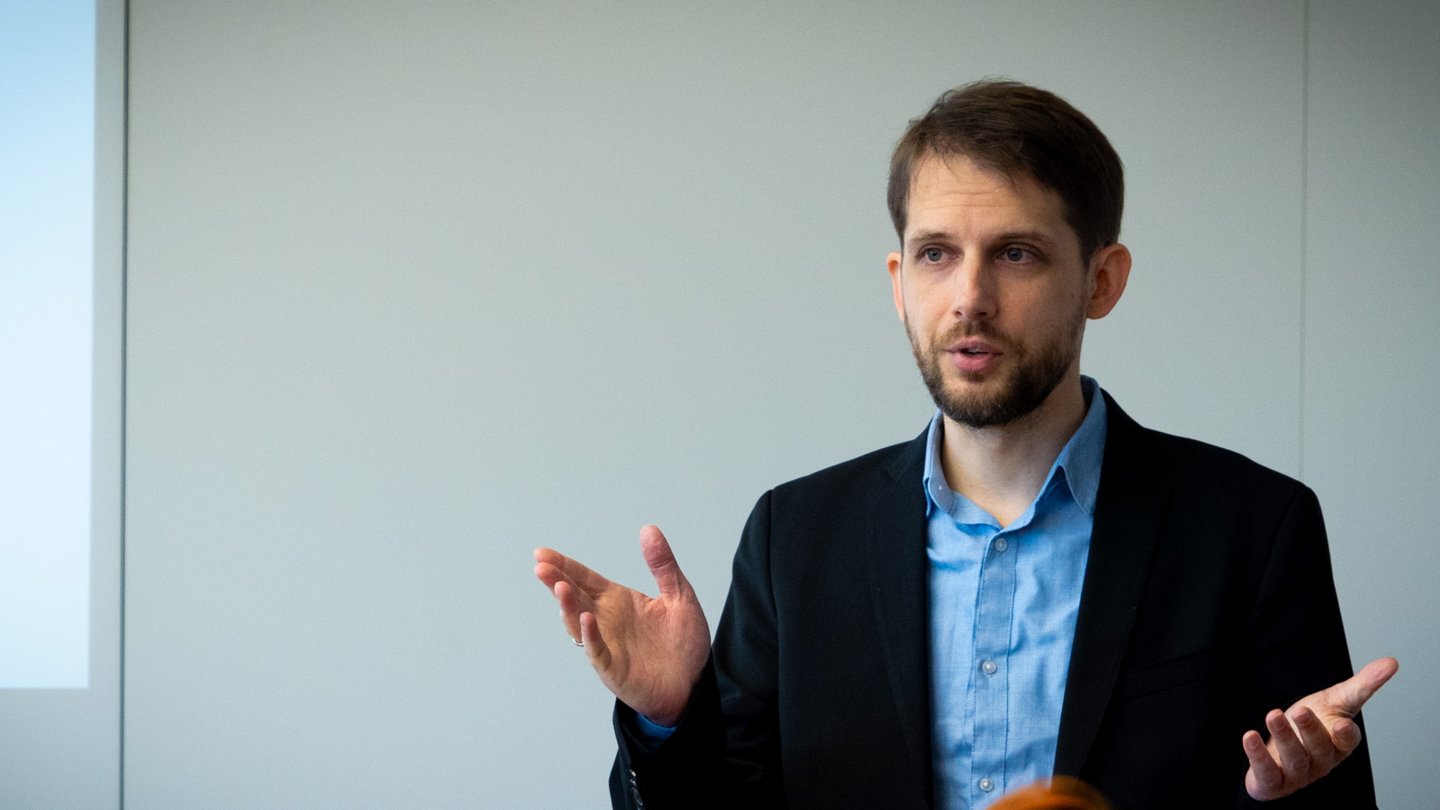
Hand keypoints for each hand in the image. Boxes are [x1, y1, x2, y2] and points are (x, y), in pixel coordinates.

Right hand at [534, 525, 710, 725]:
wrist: (693, 685)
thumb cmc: (683, 643)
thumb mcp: (679, 596)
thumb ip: (663, 564)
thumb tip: (649, 529)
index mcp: (618, 600)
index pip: (585, 579)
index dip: (564, 565)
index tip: (541, 553)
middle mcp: (606, 620)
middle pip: (575, 597)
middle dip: (556, 581)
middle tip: (541, 566)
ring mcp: (606, 644)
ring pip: (578, 623)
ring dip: (568, 606)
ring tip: (561, 587)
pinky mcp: (613, 668)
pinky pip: (597, 651)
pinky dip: (590, 636)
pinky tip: (586, 620)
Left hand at [1243, 656, 1397, 799]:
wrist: (1282, 750)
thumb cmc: (1313, 724)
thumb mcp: (1336, 701)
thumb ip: (1363, 685)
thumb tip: (1392, 662)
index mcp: (1338, 743)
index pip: (1347, 741)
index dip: (1344, 735)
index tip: (1340, 723)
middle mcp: (1321, 761)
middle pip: (1319, 748)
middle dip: (1310, 730)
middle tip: (1300, 710)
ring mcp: (1297, 774)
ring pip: (1294, 759)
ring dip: (1284, 737)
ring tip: (1273, 714)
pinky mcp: (1272, 782)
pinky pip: (1266, 773)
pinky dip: (1257, 755)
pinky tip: (1249, 736)